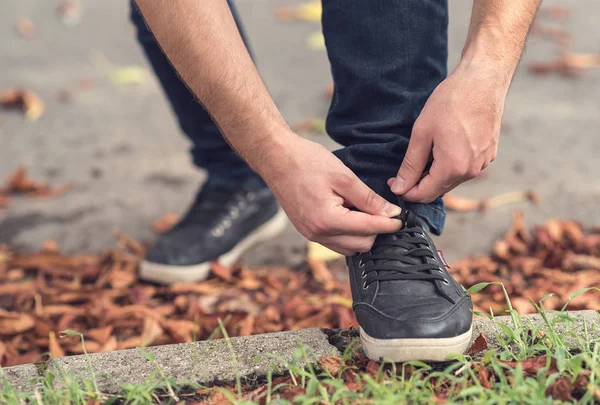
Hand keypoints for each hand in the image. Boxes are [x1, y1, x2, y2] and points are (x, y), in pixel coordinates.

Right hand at [261, 136, 402, 255]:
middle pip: (361, 244)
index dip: (389, 224)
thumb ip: (368, 198)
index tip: (401, 218)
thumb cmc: (307, 162)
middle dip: (376, 230)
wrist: (275, 158)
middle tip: (381, 209)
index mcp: (327, 220)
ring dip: (362, 234)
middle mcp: (318, 233)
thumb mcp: (343, 176)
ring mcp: (310, 235)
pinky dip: (348, 234)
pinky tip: (349, 214)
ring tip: (364, 210)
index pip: (368, 229)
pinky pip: (335, 242)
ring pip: (349, 248)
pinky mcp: (307, 231)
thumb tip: (391, 213)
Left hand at [388, 64, 506, 202]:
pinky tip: (441, 149)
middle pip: (439, 190)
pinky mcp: (489, 154)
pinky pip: (464, 169)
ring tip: (422, 157)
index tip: (392, 181)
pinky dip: (450, 166)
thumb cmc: (451, 102)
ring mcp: (483, 163)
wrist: (483, 80)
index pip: (425, 194)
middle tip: (401, 172)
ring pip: (452, 181)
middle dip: (418, 185)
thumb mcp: (422, 133)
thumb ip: (411, 164)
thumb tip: (400, 187)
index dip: (405, 191)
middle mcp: (471, 171)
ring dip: (434, 176)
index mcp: (453, 167)